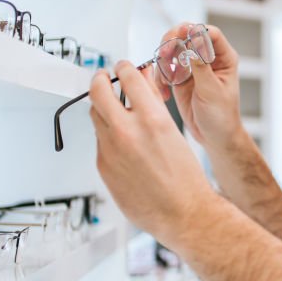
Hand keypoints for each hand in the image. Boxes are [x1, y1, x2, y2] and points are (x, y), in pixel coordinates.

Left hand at [89, 61, 218, 248]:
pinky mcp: (102, 167)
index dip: (123, 68)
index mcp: (151, 119)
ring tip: (113, 109)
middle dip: (100, 80)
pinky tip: (122, 142)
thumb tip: (143, 83)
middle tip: (103, 78)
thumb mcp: (174, 131)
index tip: (122, 67)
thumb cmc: (185, 177)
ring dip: (102, 107)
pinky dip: (107, 136)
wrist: (182, 213)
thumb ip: (154, 104)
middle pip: (98, 92)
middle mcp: (127, 132)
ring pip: (96, 117)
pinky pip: (99, 142)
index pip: (128, 78)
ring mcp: (110, 150)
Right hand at [156, 23, 242, 148]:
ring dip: (164, 60)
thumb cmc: (222, 116)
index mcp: (224, 58)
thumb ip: (202, 67)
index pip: (210, 33)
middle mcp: (208, 59)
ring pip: (173, 49)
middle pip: (187, 35)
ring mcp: (193, 67)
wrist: (214, 136)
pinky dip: (160, 76)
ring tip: (166, 78)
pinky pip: (165, 68)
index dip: (195, 32)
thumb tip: (194, 43)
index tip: (182, 38)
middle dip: (173, 42)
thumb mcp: (212, 91)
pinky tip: (164, 90)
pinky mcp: (180, 77)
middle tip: (165, 55)